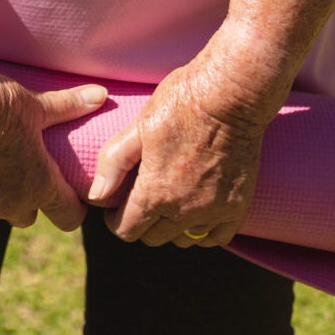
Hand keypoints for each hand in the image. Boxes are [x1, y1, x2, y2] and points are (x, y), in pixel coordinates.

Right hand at [0, 67, 107, 231]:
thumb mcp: (35, 104)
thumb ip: (69, 106)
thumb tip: (101, 95)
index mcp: (40, 184)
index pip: (68, 217)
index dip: (73, 208)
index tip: (71, 196)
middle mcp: (11, 203)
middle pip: (28, 217)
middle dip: (30, 200)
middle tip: (26, 174)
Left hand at [87, 55, 274, 248]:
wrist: (231, 95)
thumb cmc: (181, 103)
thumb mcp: (139, 126)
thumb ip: (114, 162)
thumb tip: (96, 196)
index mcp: (156, 192)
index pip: (127, 230)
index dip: (115, 219)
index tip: (115, 205)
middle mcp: (185, 210)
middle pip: (153, 237)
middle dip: (141, 222)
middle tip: (141, 197)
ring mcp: (214, 210)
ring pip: (184, 239)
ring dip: (171, 226)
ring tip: (168, 200)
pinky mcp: (237, 205)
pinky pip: (217, 237)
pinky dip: (204, 231)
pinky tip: (197, 210)